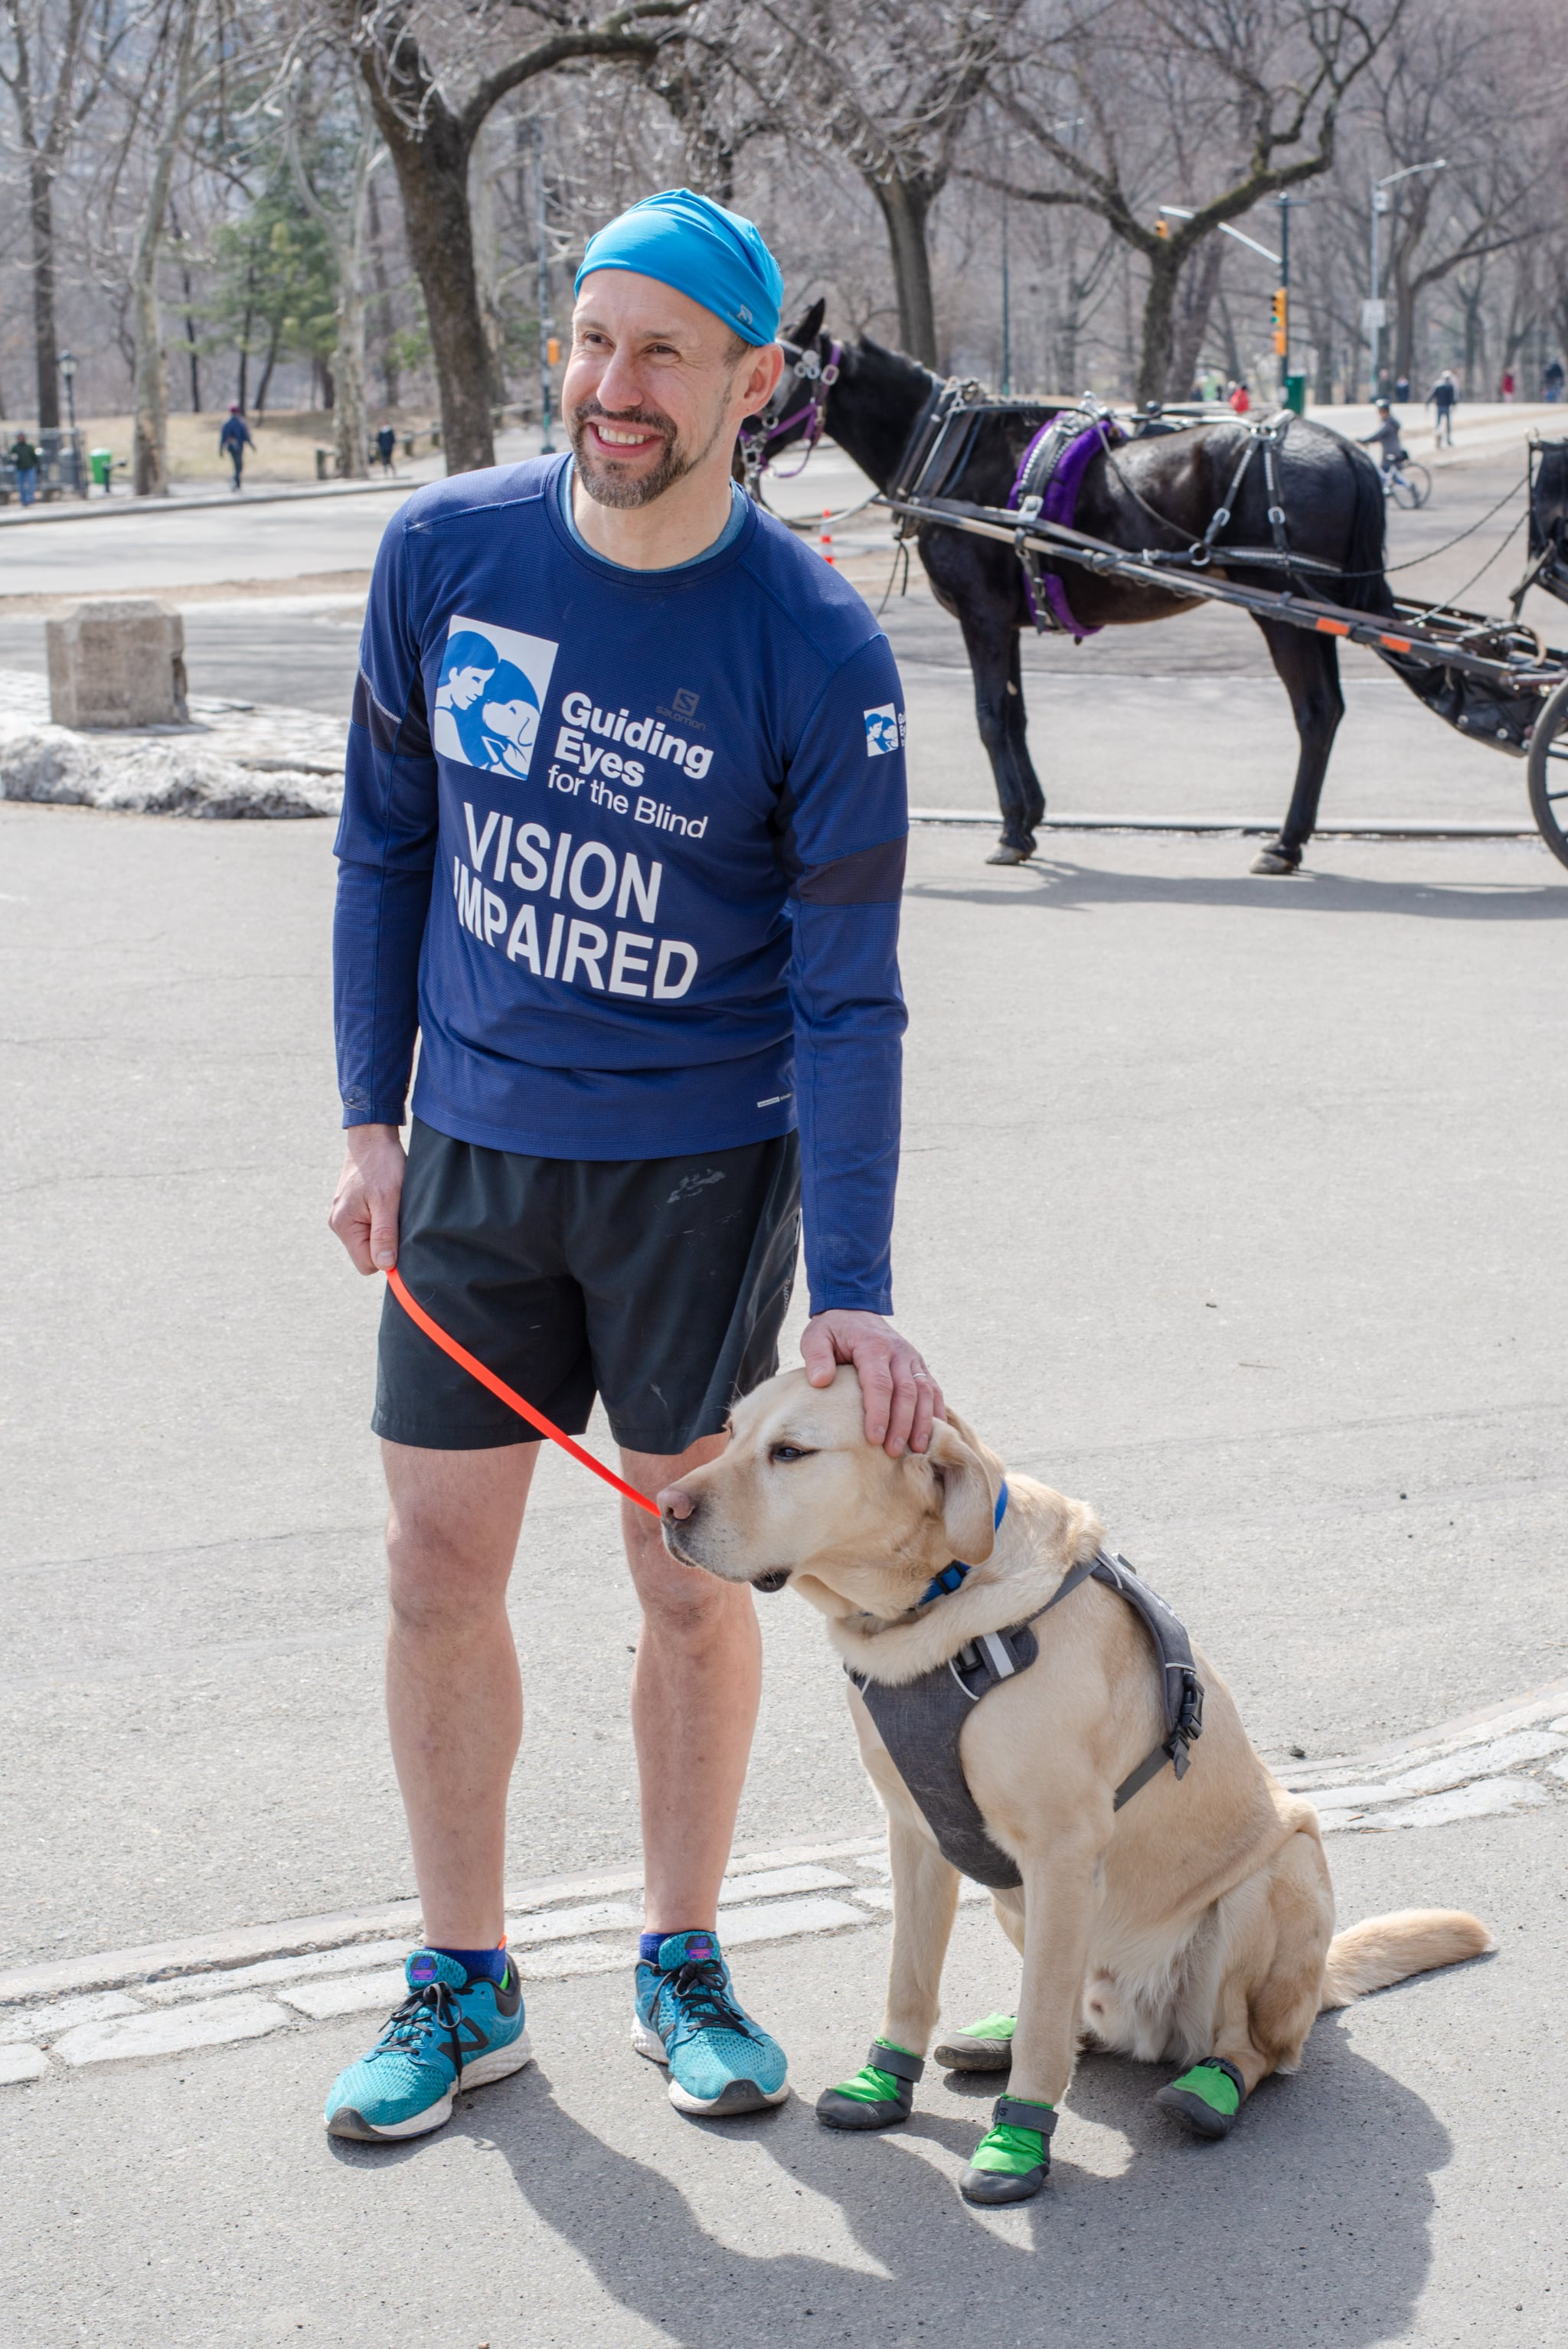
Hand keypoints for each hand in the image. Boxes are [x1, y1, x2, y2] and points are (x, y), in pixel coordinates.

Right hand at [328, 1124, 405, 1273]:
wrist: (373, 1136)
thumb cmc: (381, 1164)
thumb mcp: (388, 1200)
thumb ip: (385, 1235)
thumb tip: (385, 1266)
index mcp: (344, 1225)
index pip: (367, 1264)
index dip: (387, 1256)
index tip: (399, 1233)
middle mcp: (339, 1224)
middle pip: (367, 1254)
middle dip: (386, 1242)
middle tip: (396, 1215)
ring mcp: (344, 1216)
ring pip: (370, 1240)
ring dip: (385, 1229)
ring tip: (391, 1205)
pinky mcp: (352, 1209)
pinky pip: (369, 1227)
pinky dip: (381, 1219)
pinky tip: (386, 1201)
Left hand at [800, 1311, 943, 1457]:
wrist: (855, 1309)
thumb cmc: (834, 1330)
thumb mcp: (816, 1336)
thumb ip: (816, 1357)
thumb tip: (820, 1381)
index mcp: (873, 1346)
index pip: (880, 1384)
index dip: (879, 1413)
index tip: (874, 1438)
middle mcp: (899, 1352)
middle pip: (906, 1392)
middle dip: (901, 1425)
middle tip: (893, 1452)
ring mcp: (912, 1359)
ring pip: (925, 1393)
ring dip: (922, 1422)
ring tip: (918, 1450)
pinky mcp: (919, 1367)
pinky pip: (933, 1390)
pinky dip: (935, 1412)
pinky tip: (934, 1434)